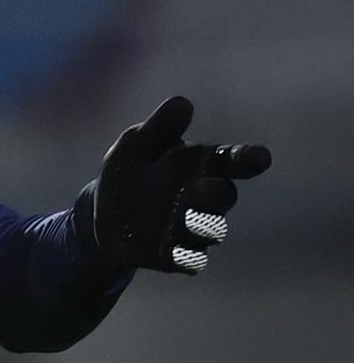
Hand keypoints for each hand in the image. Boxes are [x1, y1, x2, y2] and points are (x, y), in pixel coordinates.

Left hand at [76, 96, 271, 273]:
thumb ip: (159, 127)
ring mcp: (193, 227)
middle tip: (205, 188)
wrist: (101, 215)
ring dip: (202, 225)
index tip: (261, 157)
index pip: (232, 160)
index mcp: (200, 165)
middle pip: (224, 196)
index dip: (248, 158)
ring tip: (185, 218)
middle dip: (217, 193)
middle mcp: (202, 197)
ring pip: (212, 229)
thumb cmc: (128, 172)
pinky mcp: (178, 254)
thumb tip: (182, 103)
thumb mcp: (135, 145)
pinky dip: (187, 256)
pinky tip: (176, 252)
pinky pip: (191, 259)